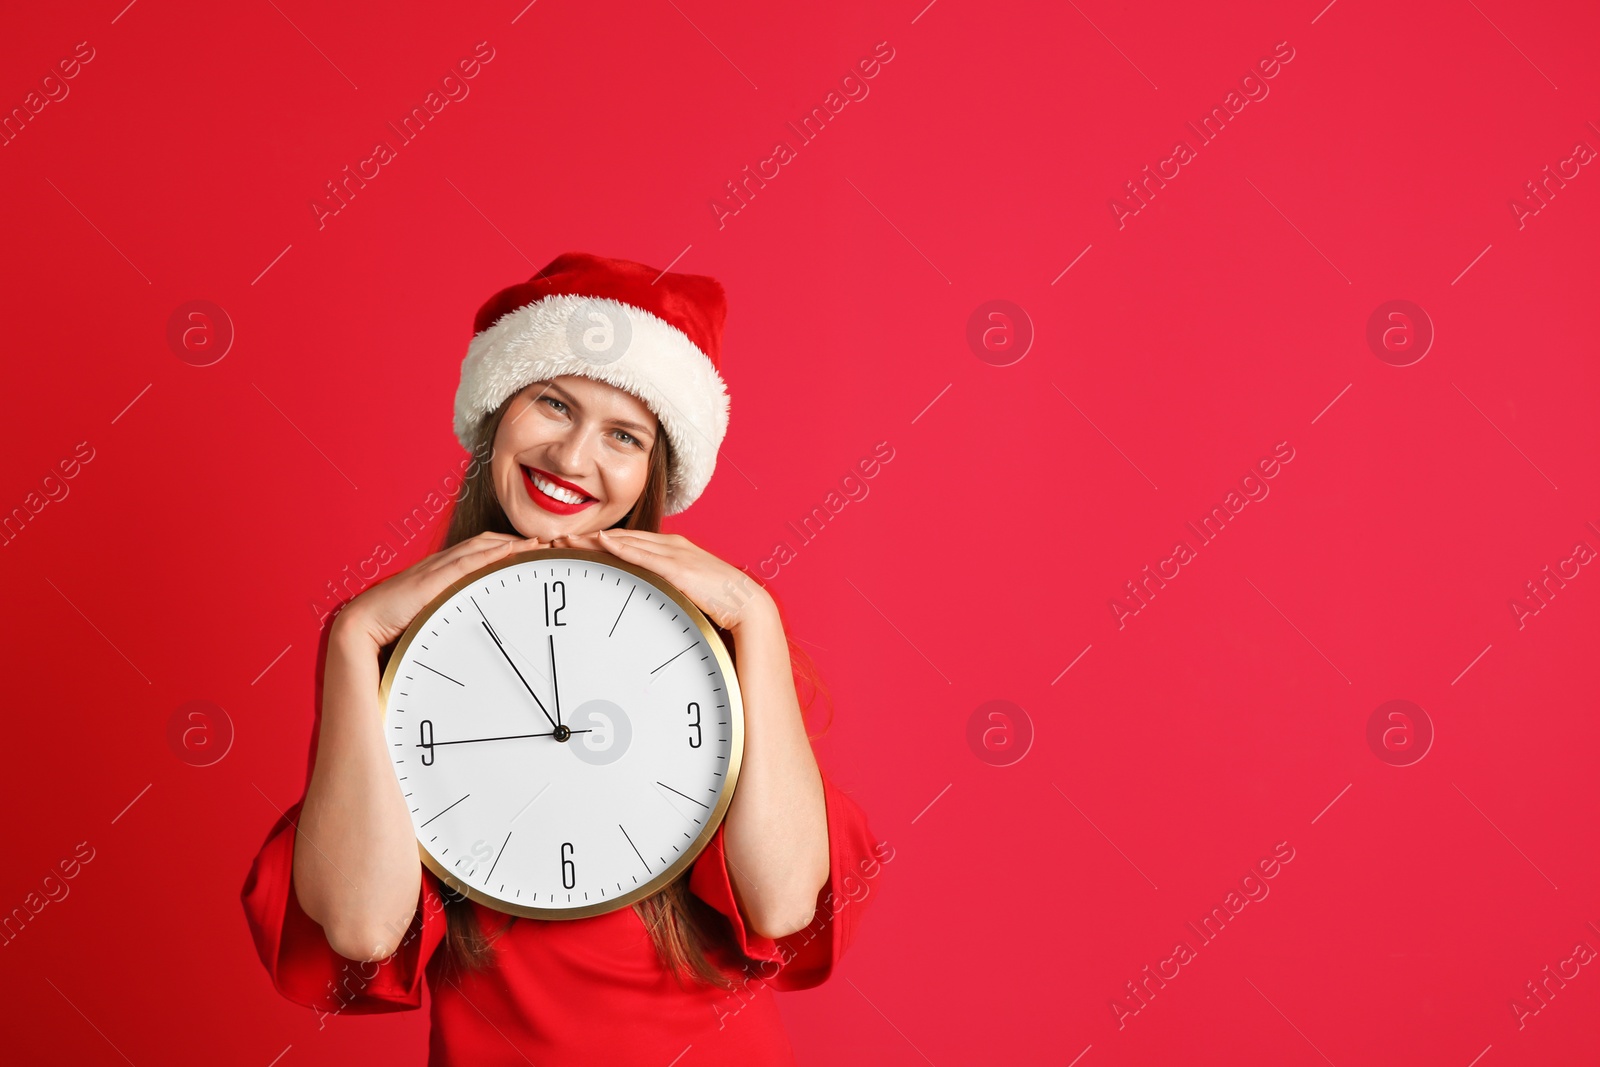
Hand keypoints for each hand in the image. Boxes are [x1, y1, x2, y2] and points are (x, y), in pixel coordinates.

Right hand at [335, 531, 546, 648]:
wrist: (361, 628)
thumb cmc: (390, 628)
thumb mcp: (428, 618)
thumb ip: (447, 614)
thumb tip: (468, 629)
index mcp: (436, 573)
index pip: (476, 552)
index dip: (503, 547)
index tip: (528, 551)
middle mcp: (436, 565)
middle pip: (483, 543)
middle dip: (513, 541)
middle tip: (542, 544)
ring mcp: (433, 569)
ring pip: (479, 547)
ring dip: (510, 544)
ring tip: (537, 545)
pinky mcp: (431, 580)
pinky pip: (467, 562)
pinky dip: (491, 554)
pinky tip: (511, 551)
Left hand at [552, 529, 773, 631]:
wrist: (747, 604)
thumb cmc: (719, 603)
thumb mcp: (685, 593)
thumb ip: (664, 591)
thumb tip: (643, 607)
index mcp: (672, 551)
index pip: (627, 542)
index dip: (597, 542)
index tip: (571, 545)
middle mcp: (671, 546)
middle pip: (620, 538)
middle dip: (587, 538)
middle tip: (556, 540)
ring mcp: (675, 554)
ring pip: (626, 542)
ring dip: (595, 541)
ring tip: (567, 541)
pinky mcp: (679, 567)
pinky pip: (644, 554)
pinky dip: (622, 547)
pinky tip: (603, 543)